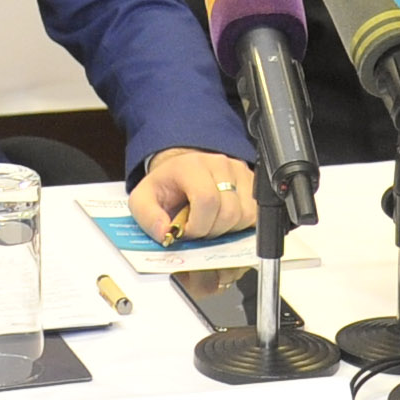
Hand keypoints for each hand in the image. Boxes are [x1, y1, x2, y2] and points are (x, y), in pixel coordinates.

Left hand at [135, 148, 258, 242]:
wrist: (182, 171)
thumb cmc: (166, 186)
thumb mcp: (143, 199)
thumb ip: (148, 217)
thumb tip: (165, 234)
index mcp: (192, 166)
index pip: (207, 200)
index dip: (198, 226)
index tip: (186, 231)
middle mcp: (220, 165)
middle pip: (229, 212)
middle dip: (211, 231)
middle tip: (196, 229)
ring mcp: (240, 173)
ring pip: (245, 215)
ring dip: (227, 230)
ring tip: (209, 223)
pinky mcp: (253, 184)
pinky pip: (256, 215)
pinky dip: (241, 226)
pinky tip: (224, 221)